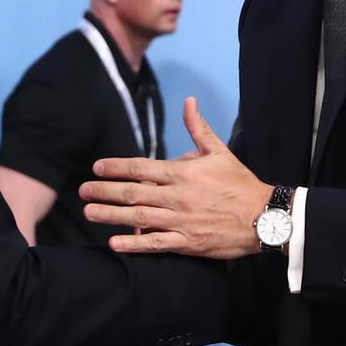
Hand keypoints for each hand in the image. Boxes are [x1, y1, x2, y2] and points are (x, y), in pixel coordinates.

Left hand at [80, 97, 272, 258]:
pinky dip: (134, 244)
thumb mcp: (219, 151)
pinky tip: (114, 243)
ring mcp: (181, 221)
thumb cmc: (240, 183)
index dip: (115, 167)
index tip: (96, 168)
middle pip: (133, 193)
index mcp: (183, 173)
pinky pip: (156, 244)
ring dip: (111, 215)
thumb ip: (198, 128)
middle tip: (82, 191)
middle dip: (104, 191)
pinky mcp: (188, 243)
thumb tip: (189, 101)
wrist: (264, 216)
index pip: (141, 167)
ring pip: (139, 218)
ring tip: (89, 213)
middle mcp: (177, 196)